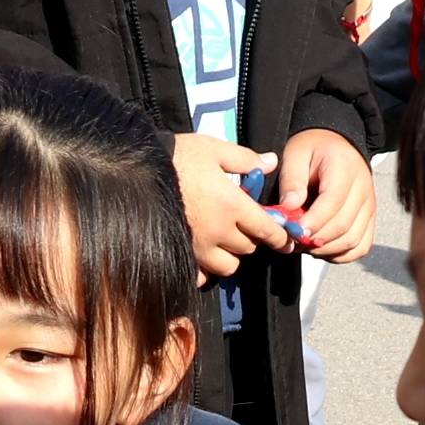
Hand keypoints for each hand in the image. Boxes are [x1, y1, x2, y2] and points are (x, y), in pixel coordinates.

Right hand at [173, 131, 289, 278]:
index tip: (286, 241)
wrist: (137, 173)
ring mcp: (198, 247)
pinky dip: (206, 270)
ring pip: (227, 266)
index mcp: (232, 205)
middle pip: (248, 248)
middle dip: (251, 239)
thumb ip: (246, 159)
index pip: (267, 230)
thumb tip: (271, 163)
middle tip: (243, 226)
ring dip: (231, 256)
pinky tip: (203, 255)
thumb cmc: (178, 157)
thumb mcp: (214, 149)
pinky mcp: (180, 255)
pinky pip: (201, 275)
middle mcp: (218, 231)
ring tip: (224, 241)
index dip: (280, 237)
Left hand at [274, 128, 376, 266]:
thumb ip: (292, 180)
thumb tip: (289, 207)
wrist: (336, 145)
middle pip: (343, 226)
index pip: (333, 201)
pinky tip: (321, 249)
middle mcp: (363, 188)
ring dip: (326, 250)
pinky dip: (340, 255)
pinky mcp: (369, 220)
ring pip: (353, 241)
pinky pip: (360, 247)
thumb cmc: (313, 149)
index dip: (313, 221)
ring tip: (304, 244)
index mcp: (345, 167)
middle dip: (315, 240)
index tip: (293, 231)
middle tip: (292, 240)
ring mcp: (369, 206)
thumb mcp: (295, 154)